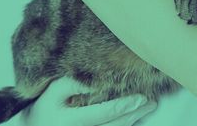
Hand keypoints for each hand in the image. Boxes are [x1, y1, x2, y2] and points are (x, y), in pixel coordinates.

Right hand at [19, 77, 156, 125]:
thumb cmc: (44, 108)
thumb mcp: (52, 92)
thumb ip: (71, 82)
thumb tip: (93, 76)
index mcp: (71, 121)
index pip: (103, 113)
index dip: (123, 106)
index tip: (140, 98)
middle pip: (115, 125)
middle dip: (134, 113)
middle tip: (151, 102)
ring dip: (133, 119)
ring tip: (148, 106)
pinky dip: (124, 125)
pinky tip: (133, 117)